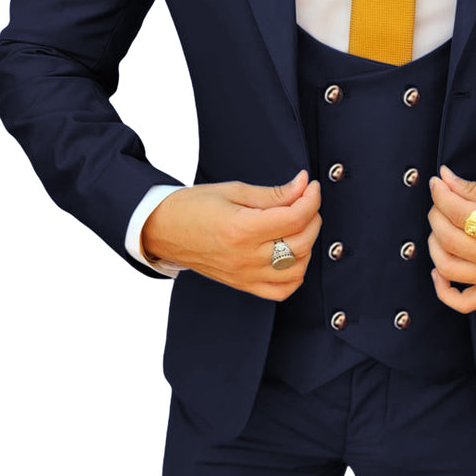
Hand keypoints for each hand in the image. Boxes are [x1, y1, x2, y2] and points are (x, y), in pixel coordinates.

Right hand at [140, 169, 321, 301]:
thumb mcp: (233, 191)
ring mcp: (245, 275)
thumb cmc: (193, 206)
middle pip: (301, 242)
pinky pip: (281, 290)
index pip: (295, 217)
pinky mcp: (243, 285)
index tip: (311, 186)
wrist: (163, 230)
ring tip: (298, 226)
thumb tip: (304, 185)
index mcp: (242, 229)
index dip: (311, 199)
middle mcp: (246, 257)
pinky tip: (292, 254)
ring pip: (297, 268)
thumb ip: (273, 193)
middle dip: (312, 217)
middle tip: (305, 201)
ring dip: (307, 245)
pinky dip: (295, 274)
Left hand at [427, 164, 475, 313]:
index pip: (458, 213)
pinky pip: (463, 302)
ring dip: (434, 245)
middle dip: (436, 214)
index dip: (441, 194)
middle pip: (448, 239)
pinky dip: (443, 290)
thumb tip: (443, 179)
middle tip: (441, 201)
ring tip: (441, 228)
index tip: (437, 183)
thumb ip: (474, 189)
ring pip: (448, 268)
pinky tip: (438, 271)